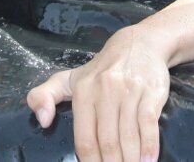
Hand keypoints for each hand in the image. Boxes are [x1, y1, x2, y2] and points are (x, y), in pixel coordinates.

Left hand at [27, 26, 169, 161]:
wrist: (139, 44)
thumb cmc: (101, 69)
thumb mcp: (68, 79)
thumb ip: (44, 96)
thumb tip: (42, 121)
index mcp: (83, 92)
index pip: (85, 140)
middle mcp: (105, 91)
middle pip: (108, 142)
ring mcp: (129, 91)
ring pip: (129, 137)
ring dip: (131, 160)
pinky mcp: (151, 91)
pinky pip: (149, 124)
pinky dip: (149, 147)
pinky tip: (149, 160)